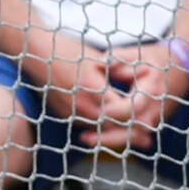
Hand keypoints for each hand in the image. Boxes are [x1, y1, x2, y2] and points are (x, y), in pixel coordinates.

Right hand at [17, 28, 141, 147]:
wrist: (37, 53)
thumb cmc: (69, 50)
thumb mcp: (98, 59)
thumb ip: (118, 72)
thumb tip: (140, 80)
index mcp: (92, 88)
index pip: (121, 112)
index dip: (137, 118)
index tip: (150, 121)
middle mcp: (80, 104)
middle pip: (111, 128)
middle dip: (130, 133)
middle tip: (147, 139)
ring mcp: (70, 111)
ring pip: (98, 131)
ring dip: (116, 135)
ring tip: (136, 139)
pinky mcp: (63, 114)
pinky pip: (86, 126)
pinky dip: (100, 129)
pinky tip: (112, 130)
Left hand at [88, 40, 188, 152]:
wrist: (179, 68)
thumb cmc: (153, 59)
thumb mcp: (136, 53)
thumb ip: (117, 58)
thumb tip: (100, 64)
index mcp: (151, 89)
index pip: (134, 108)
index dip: (116, 111)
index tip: (100, 110)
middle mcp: (154, 108)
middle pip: (133, 131)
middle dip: (108, 136)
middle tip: (85, 136)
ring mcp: (154, 118)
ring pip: (133, 138)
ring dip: (111, 141)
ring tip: (87, 139)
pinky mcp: (150, 123)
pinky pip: (134, 137)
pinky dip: (117, 139)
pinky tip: (99, 139)